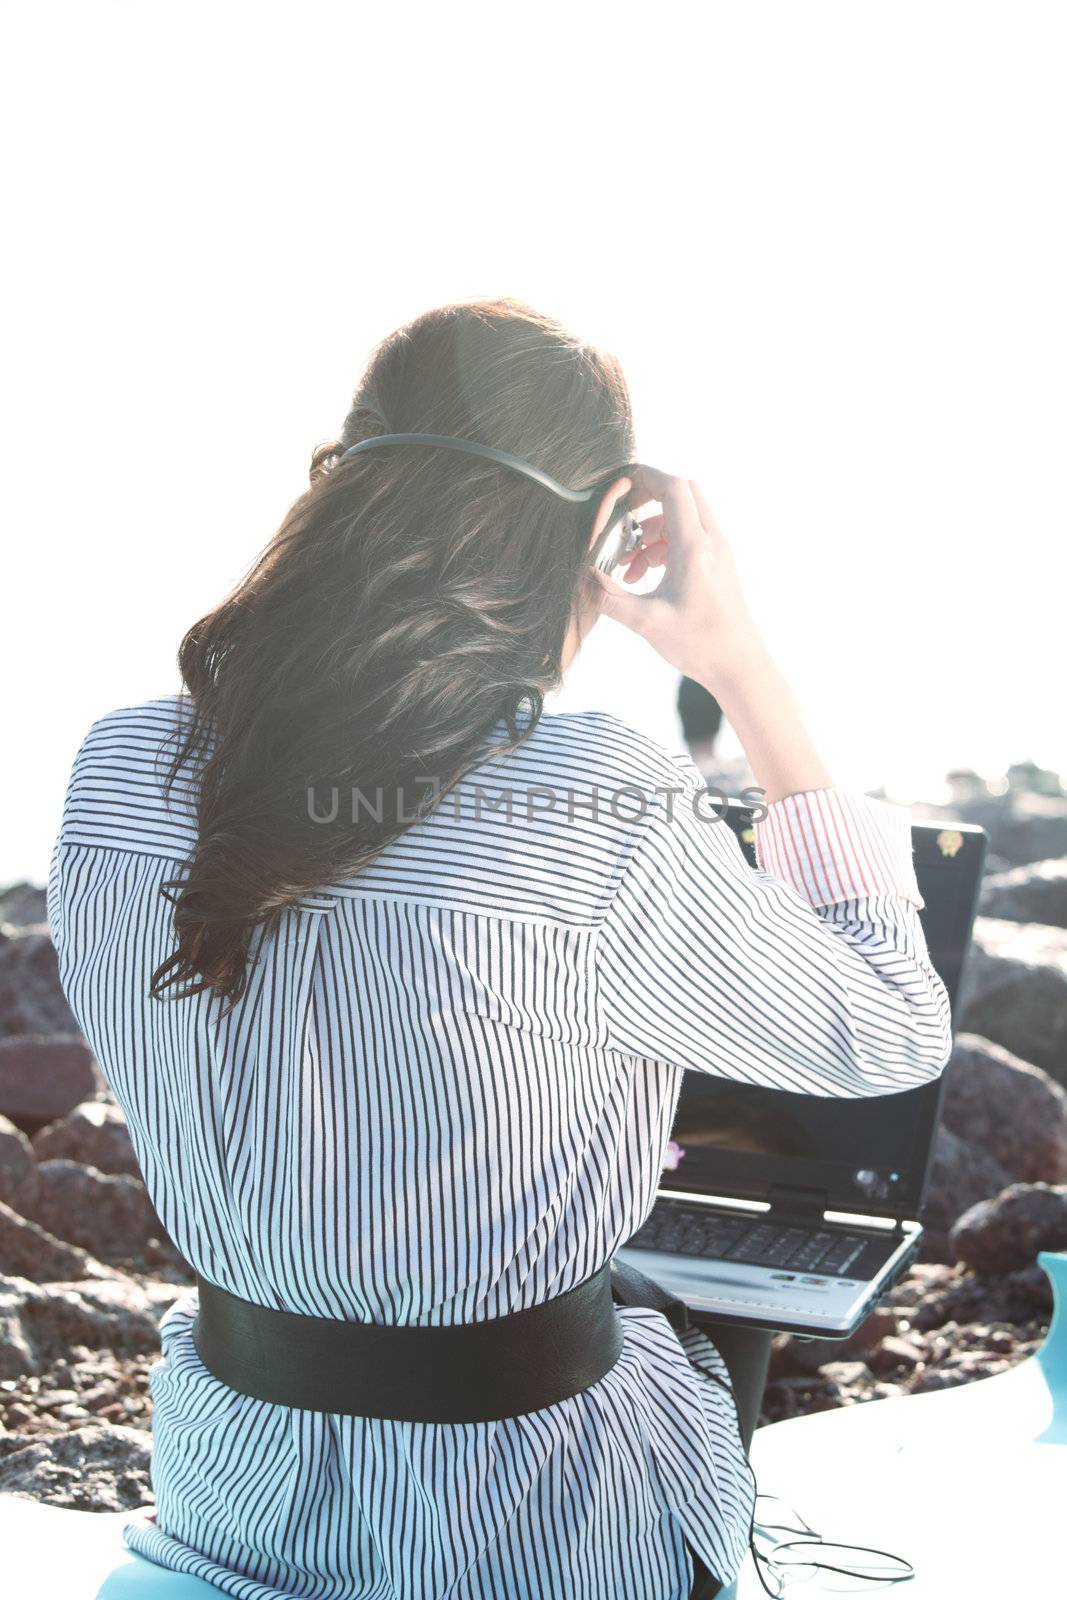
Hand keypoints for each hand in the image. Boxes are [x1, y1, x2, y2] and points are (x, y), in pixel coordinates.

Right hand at [592, 467, 763, 690]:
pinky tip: (644, 578)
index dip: (646, 476)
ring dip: (652, 530)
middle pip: (683, 494)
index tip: (620, 482)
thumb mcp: (646, 623)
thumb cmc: (700, 645)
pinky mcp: (718, 566)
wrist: (740, 667)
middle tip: (623, 517)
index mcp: (695, 547)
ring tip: (628, 566)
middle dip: (649, 498)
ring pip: (684, 517)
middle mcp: (712, 542)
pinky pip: (690, 538)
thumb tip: (580, 578)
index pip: (674, 488)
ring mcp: (718, 553)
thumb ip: (609, 598)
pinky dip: (664, 547)